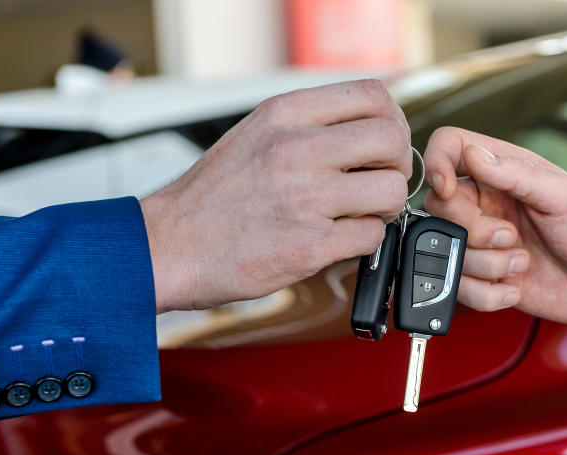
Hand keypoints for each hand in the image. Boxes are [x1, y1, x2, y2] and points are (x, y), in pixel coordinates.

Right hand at [141, 79, 410, 312]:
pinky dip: (364, 240)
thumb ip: (311, 124)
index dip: (392, 121)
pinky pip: (372, 236)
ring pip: (390, 191)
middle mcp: (296, 150)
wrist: (171, 244)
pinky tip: (339, 238)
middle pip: (392, 141)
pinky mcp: (309, 246)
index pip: (373, 96)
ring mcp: (305, 199)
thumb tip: (371, 127)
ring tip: (360, 212)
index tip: (385, 143)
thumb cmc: (214, 195)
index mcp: (285, 115)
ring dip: (385, 206)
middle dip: (396, 165)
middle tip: (380, 180)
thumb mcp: (258, 133)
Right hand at [423, 127, 566, 324]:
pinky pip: (459, 287)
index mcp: (501, 170)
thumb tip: (472, 154)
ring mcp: (479, 241)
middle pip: (439, 206)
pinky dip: (486, 294)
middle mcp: (484, 202)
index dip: (436, 163)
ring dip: (487, 265)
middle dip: (474, 229)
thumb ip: (517, 173)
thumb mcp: (563, 195)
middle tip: (511, 237)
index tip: (449, 187)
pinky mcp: (481, 278)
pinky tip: (515, 287)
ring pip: (445, 250)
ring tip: (522, 262)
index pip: (448, 146)